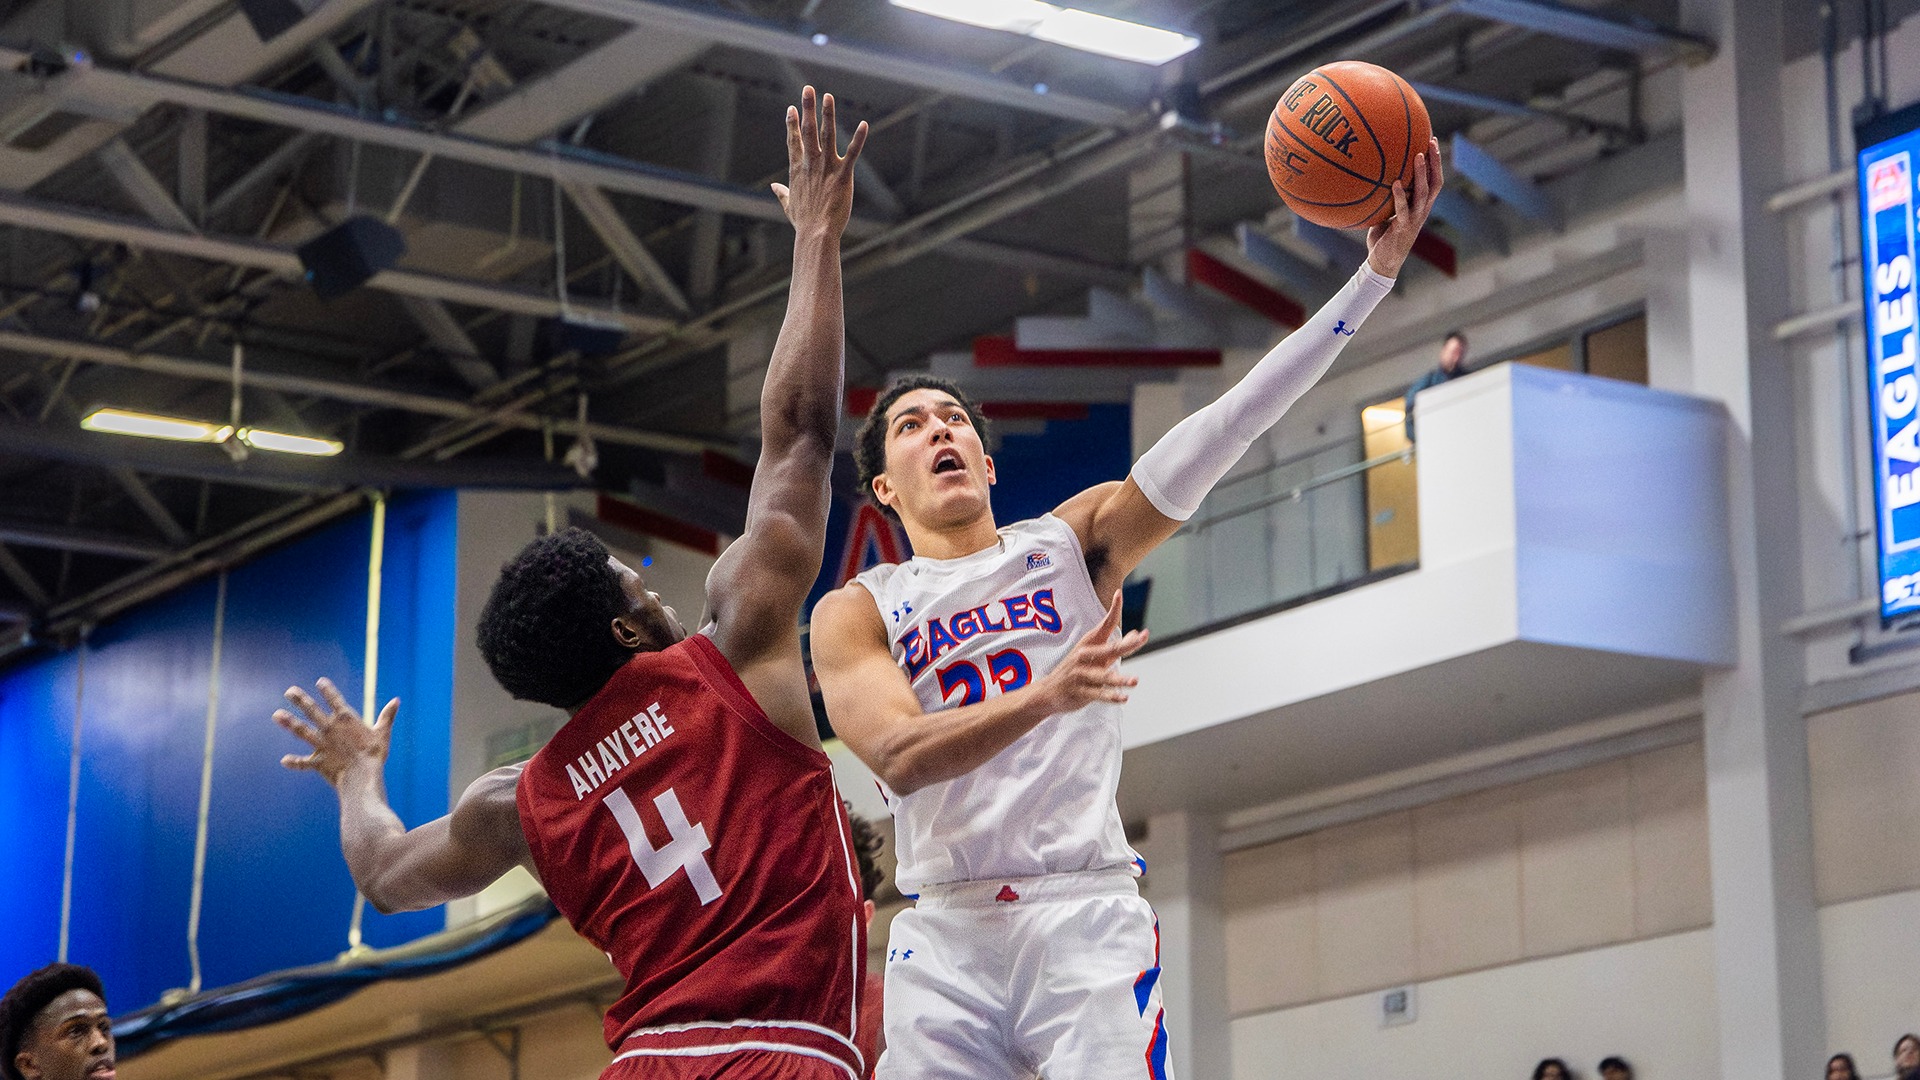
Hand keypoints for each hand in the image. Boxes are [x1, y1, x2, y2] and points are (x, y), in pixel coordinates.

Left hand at [275, 677, 396, 787]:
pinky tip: (284, 761)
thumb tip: (397, 700)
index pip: (335, 700)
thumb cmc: (374, 756)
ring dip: (289, 722)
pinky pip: (303, 763)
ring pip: (302, 731)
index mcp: (346, 720)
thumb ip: (387, 716)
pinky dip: (294, 762)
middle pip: (312, 710)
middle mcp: (330, 729)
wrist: (362, 778)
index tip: (320, 681)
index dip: (327, 690)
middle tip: (289, 691)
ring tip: (277, 715)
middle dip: (300, 700)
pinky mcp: (318, 761)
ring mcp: (321, 745)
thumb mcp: (383, 733)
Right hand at [771, 85, 867, 240]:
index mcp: (797, 169)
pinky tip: (864, 124)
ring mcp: (826, 168)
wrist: (815, 233)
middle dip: (807, 108)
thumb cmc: (804, 222)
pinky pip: (852, 153)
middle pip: (808, 130)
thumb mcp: (789, 205)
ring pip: (827, 136)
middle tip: (808, 88)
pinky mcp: (843, 176)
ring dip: (828, 115)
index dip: (792, 123)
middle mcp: (810, 164)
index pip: (793, 141)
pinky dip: (858, 139)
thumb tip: (774, 186)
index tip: (791, 108)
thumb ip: (782, 192)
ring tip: (828, 97)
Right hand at [1035, 592, 1148, 712]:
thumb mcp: (1094, 656)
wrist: (1047, 692)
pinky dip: (1111, 696)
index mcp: (1089, 644)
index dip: (1113, 609)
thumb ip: (1116, 647)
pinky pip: (1098, 694)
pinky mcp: (1079, 692)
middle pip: (1109, 649)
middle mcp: (1084, 656)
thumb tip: (1137, 634)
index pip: (1104, 624)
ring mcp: (1080, 674)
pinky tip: (1124, 698)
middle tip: (1142, 638)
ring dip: (1120, 679)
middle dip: (1127, 644)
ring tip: (1135, 681)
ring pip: (1103, 675)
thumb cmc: (1075, 671)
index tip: (1118, 593)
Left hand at [1365, 137, 1443, 277]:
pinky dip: (1400, 196)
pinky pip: (1404, 209)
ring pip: (1422, 193)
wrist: (1383, 262)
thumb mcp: (1385, 213)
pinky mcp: (1403, 228)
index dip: (1435, 162)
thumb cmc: (1382, 237)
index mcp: (1420, 206)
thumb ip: (1384, 197)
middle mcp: (1422, 211)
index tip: (1431, 141)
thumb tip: (1371, 177)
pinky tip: (1395, 183)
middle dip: (1435, 162)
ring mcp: (1415, 219)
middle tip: (1430, 142)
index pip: (1433, 180)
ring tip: (1418, 156)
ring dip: (1421, 174)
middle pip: (1434, 182)